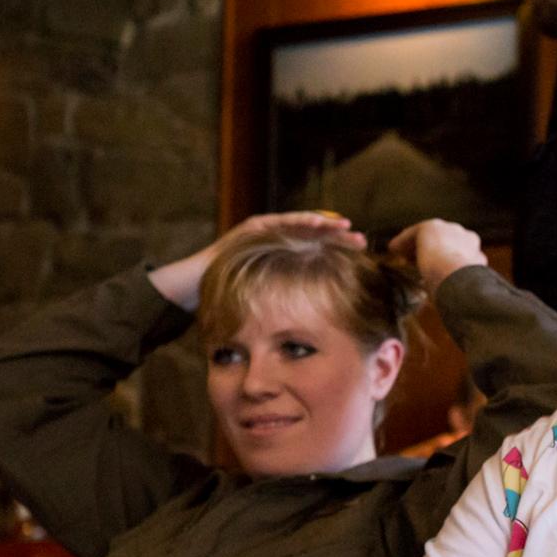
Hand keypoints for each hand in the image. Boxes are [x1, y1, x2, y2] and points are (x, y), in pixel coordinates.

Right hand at [147, 211, 364, 311]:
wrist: (192, 290)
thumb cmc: (231, 304)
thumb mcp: (269, 309)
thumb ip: (290, 314)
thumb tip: (317, 335)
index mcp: (283, 264)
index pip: (317, 255)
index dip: (339, 255)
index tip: (363, 259)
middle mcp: (276, 245)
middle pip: (313, 238)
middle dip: (338, 238)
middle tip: (363, 242)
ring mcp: (263, 234)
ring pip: (298, 226)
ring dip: (323, 225)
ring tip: (346, 227)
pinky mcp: (250, 228)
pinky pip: (278, 222)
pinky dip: (298, 221)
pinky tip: (318, 222)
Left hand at [388, 220, 486, 294]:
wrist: (457, 277)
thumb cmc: (463, 292)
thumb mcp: (463, 290)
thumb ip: (459, 287)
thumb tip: (457, 307)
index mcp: (477, 253)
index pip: (460, 251)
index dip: (445, 258)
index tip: (432, 268)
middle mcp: (466, 236)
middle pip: (445, 240)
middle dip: (431, 249)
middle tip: (414, 261)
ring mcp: (449, 229)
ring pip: (429, 236)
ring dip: (414, 245)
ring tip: (402, 255)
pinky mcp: (431, 228)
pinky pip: (413, 234)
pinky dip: (402, 241)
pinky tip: (393, 249)